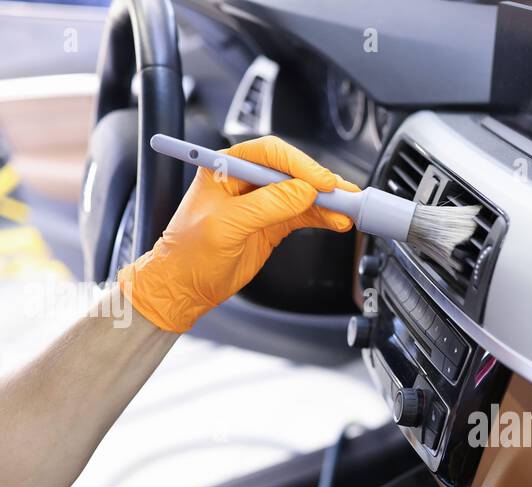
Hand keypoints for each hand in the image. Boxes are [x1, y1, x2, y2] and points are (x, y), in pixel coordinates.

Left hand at [118, 136, 358, 332]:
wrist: (184, 286)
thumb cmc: (189, 254)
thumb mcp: (227, 226)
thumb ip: (267, 206)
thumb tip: (304, 192)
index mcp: (226, 168)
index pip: (271, 154)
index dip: (300, 165)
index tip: (322, 183)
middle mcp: (246, 180)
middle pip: (293, 171)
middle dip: (320, 183)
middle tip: (344, 195)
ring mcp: (261, 202)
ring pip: (303, 194)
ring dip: (327, 202)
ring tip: (348, 211)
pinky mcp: (272, 223)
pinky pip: (303, 214)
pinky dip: (322, 217)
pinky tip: (337, 221)